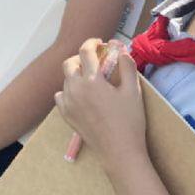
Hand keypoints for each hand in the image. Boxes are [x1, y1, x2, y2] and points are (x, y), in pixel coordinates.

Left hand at [55, 38, 146, 167]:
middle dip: (80, 58)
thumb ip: (127, 67)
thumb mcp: (133, 91)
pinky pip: (61, 95)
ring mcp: (67, 102)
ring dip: (76, 75)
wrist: (119, 151)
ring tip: (91, 81)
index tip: (98, 43)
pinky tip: (81, 96)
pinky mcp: (65, 114)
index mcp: (92, 80)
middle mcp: (75, 88)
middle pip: (69, 63)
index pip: (85, 52)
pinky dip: (69, 91)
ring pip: (66, 80)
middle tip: (93, 62)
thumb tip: (122, 50)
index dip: (91, 43)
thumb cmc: (130, 121)